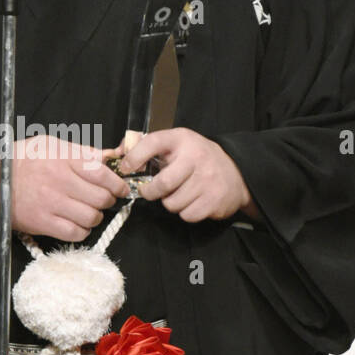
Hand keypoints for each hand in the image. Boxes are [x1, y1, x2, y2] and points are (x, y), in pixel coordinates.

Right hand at [0, 135, 129, 241]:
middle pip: (100, 198)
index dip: (117, 183)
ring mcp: (51, 204)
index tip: (121, 188)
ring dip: (96, 217)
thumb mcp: (51, 145)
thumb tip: (111, 156)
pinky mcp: (43, 223)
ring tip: (89, 212)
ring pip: (91, 217)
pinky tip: (78, 224)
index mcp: (63, 159)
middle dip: (108, 201)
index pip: (102, 173)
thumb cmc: (22, 160)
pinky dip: (82, 231)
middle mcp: (59, 181)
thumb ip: (82, 151)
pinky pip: (75, 233)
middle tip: (104, 200)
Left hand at [114, 128, 260, 222]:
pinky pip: (186, 215)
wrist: (237, 172)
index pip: (153, 143)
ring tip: (178, 193)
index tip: (125, 168)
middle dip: (150, 192)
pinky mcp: (214, 200)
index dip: (135, 156)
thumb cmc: (197, 159)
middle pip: (162, 184)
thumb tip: (117, 153)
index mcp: (182, 139)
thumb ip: (147, 147)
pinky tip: (190, 200)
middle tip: (149, 191)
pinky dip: (184, 212)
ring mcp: (207, 180)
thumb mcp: (176, 144)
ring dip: (170, 202)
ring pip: (172, 203)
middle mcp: (195, 157)